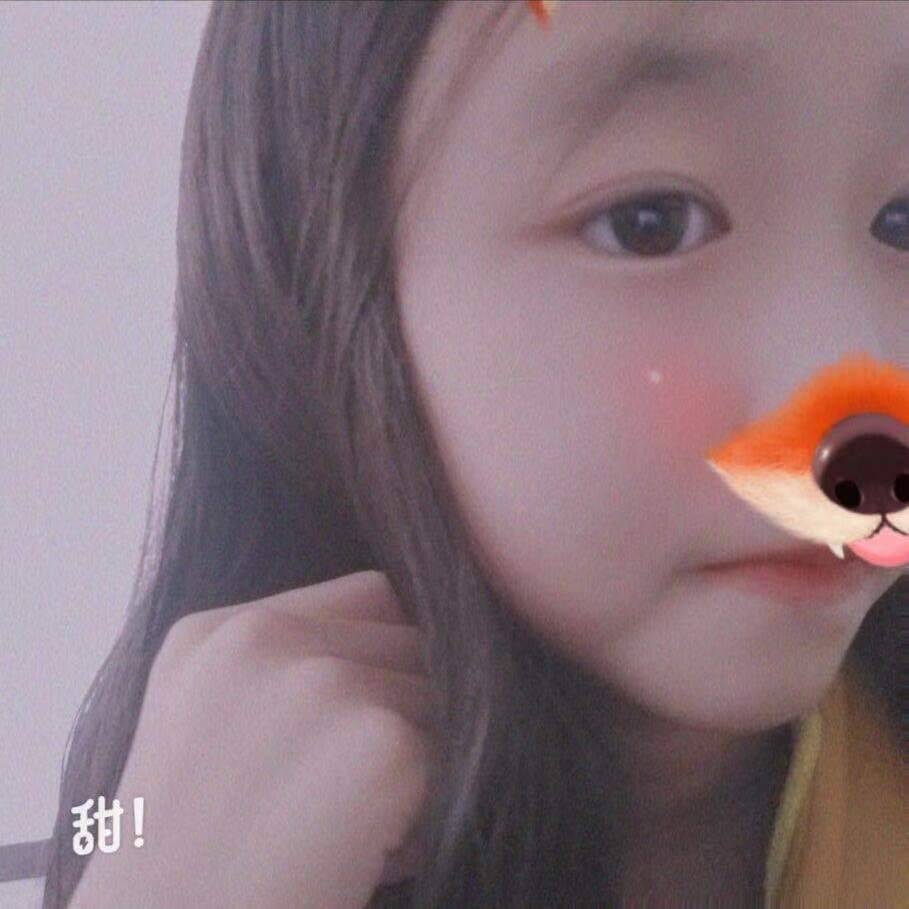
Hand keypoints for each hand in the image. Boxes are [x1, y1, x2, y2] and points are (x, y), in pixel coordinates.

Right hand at [69, 570, 435, 908]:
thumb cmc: (189, 863)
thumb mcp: (204, 727)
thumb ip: (286, 667)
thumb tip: (406, 653)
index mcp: (220, 632)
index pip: (370, 595)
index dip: (386, 657)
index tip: (363, 720)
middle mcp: (268, 638)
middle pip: (410, 640)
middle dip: (403, 707)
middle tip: (349, 790)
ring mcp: (325, 683)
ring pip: (438, 697)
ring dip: (418, 756)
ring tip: (355, 826)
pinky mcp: (380, 743)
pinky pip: (452, 760)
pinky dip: (428, 813)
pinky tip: (370, 857)